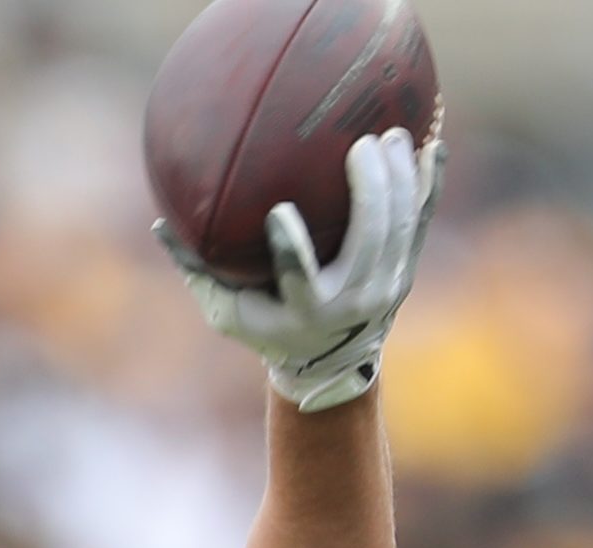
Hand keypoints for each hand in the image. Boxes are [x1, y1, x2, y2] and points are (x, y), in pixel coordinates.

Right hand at [179, 126, 439, 412]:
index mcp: (305, 310)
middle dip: (370, 193)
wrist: (329, 366)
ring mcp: (385, 289)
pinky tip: (433, 146)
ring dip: (400, 179)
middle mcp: (352, 302)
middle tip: (360, 145)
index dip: (291, 247)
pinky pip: (422, 224)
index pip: (298, 276)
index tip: (280, 212)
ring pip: (400, 228)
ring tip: (391, 136)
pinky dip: (429, 185)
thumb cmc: (268, 329)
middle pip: (368, 241)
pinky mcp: (405, 273)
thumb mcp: (228, 312)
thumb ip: (198, 271)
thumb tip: (159, 225)